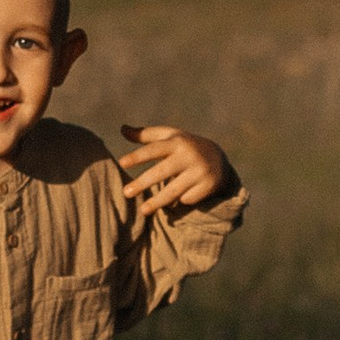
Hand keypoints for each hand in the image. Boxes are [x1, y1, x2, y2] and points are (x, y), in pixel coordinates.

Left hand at [119, 122, 233, 218]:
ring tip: (142, 210)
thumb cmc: (184, 146)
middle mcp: (189, 155)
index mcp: (177, 141)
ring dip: (157, 201)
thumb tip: (122, 129)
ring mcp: (200, 170)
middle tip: (125, 193)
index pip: (154, 149)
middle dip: (143, 183)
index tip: (121, 163)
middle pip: (162, 172)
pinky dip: (180, 200)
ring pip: (174, 190)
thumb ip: (146, 135)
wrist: (218, 157)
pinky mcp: (209, 185)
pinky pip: (188, 198)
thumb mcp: (169, 137)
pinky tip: (178, 198)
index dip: (138, 156)